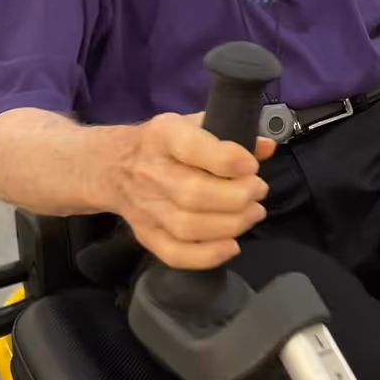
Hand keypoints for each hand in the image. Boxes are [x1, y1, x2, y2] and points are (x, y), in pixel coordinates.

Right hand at [113, 113, 275, 269]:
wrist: (112, 166)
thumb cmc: (162, 143)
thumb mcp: (191, 123)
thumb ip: (230, 132)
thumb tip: (267, 147)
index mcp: (164, 135)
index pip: (192, 148)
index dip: (227, 159)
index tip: (252, 166)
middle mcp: (152, 172)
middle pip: (193, 194)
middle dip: (236, 197)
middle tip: (259, 191)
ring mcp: (147, 208)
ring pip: (188, 227)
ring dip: (230, 225)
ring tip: (254, 213)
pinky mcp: (145, 235)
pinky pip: (175, 254)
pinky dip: (207, 256)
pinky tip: (232, 246)